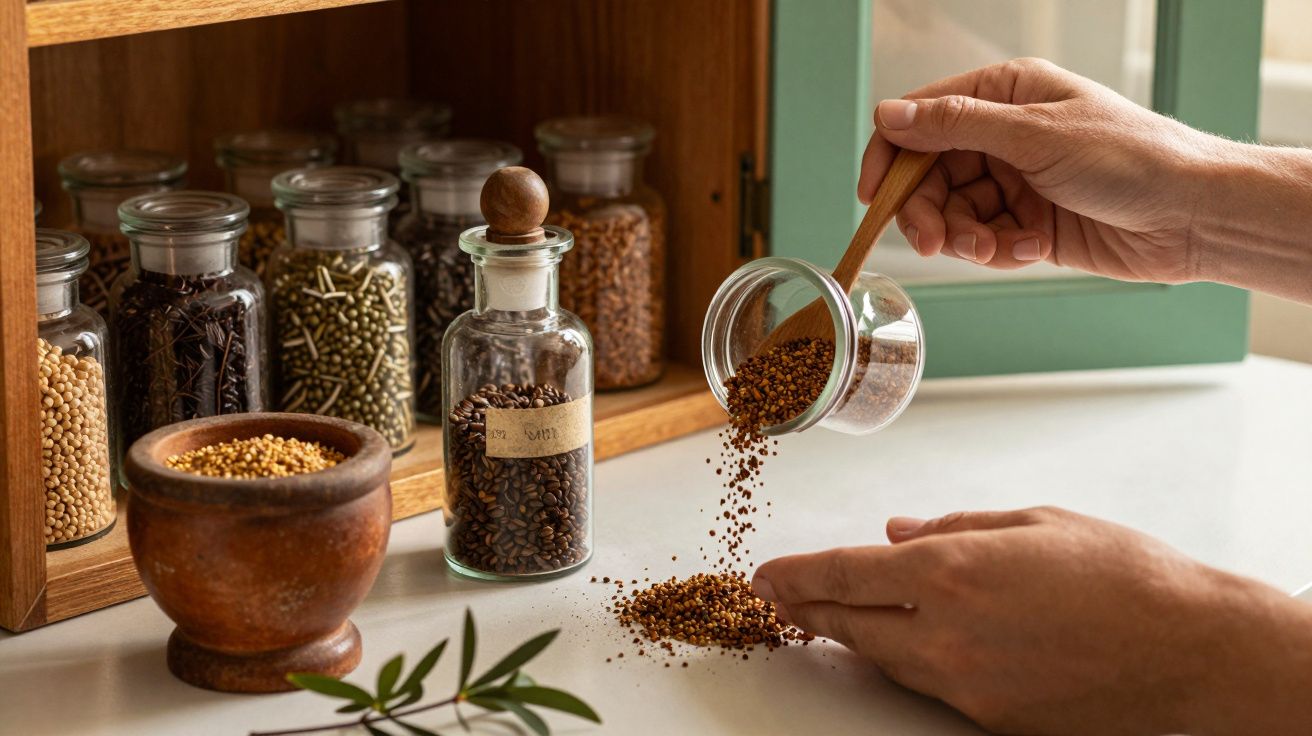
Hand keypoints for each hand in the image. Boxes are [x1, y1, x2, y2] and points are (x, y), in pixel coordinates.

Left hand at [753, 506, 1311, 734]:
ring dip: (853, 635)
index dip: (795, 575)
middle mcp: (946, 632)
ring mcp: (965, 684)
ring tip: (832, 615)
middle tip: (780, 598)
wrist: (1191, 654)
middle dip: (808, 609)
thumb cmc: (1123, 577)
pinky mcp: (988, 717)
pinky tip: (905, 641)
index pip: (843, 573)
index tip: (764, 576)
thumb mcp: (1033, 524)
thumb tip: (898, 531)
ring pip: (883, 658)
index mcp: (952, 570)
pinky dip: (904, 659)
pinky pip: (927, 684)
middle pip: (849, 625)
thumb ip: (955, 527)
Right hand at [860, 58, 1221, 280]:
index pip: (922, 120)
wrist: (1192, 216)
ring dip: (965, 237)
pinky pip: (985, 240)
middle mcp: (1005, 135)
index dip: (889, 156)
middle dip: (927, 212)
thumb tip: (889, 115)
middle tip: (933, 243)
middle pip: (929, 175)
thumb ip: (956, 126)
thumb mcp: (1034, 136)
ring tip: (996, 249)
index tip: (871, 196)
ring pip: (954, 214)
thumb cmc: (1131, 157)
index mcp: (1005, 94)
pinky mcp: (1029, 223)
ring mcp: (1017, 180)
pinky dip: (999, 250)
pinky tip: (1029, 249)